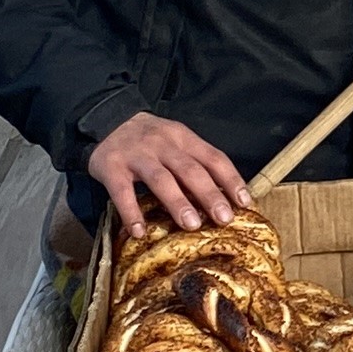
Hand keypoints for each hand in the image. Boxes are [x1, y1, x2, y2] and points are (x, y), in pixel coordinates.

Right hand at [87, 111, 248, 235]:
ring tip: (191, 225)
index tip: (245, 203)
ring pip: (160, 179)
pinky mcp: (111, 166)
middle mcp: (163, 144)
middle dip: (209, 195)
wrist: (107, 120)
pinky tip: (139, 232)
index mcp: (184, 138)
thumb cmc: (150, 139)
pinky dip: (131, 212)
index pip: (213, 157)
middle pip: (190, 170)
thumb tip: (225, 197)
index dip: (231, 180)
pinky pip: (122, 191)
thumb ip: (196, 163)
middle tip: (224, 219)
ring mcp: (137, 155)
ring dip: (177, 202)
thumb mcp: (176, 141)